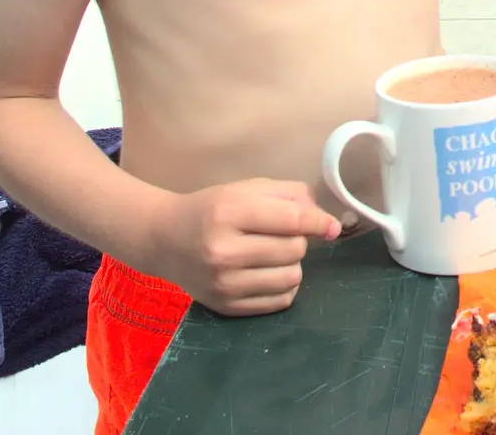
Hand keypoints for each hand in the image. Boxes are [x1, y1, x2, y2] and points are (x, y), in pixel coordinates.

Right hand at [149, 178, 339, 315]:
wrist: (164, 239)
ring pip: (291, 278)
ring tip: (272, 255)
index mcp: (229, 213)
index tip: (331, 226)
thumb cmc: (211, 209)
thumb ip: (291, 196)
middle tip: (279, 235)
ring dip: (292, 264)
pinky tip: (268, 273)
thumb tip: (326, 222)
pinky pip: (279, 301)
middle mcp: (223, 252)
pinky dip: (283, 287)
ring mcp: (223, 284)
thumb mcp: (247, 189)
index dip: (319, 222)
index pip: (291, 221)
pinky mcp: (225, 307)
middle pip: (294, 250)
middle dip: (297, 240)